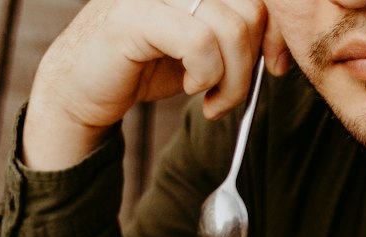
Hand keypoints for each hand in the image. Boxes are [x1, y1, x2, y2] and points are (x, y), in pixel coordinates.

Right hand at [22, 0, 290, 169]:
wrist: (83, 88)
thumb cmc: (145, 64)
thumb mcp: (202, 45)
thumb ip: (237, 32)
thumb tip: (282, 45)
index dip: (275, 29)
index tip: (275, 66)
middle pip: (251, 9)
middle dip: (250, 64)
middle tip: (227, 96)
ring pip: (230, 28)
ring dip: (231, 80)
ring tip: (209, 98)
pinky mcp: (136, 15)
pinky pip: (200, 43)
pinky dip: (205, 75)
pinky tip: (190, 87)